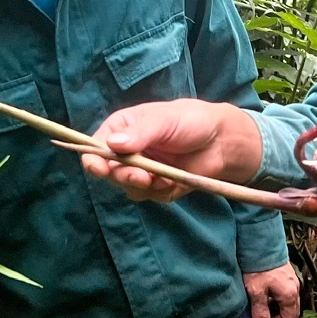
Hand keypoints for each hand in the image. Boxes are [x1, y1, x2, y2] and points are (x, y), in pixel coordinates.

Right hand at [80, 99, 262, 201]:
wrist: (222, 141)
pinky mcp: (157, 187)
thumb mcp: (164, 120)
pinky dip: (160, 191)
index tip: (101, 169)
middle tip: (143, 177)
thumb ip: (140, 133)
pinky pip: (149, 196)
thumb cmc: (191, 121)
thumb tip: (112, 144)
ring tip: (163, 177)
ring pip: (128, 188)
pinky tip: (174, 180)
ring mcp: (141, 171)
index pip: (95, 147)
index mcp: (121, 129)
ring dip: (144, 186)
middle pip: (109, 172)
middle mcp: (127, 152)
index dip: (94, 159)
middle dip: (124, 177)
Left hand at [244, 263, 300, 317]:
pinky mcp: (287, 274)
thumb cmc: (258, 267)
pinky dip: (277, 298)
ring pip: (288, 301)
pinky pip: (286, 292)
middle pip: (291, 311)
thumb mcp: (256, 292)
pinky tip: (264, 293)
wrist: (260, 242)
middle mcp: (295, 288)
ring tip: (261, 306)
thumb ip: (260, 312)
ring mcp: (292, 280)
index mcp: (290, 294)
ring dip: (277, 307)